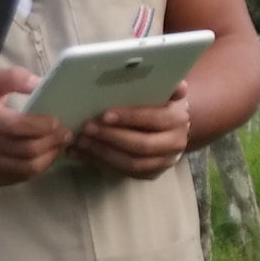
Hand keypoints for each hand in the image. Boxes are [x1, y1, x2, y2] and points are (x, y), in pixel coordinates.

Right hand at [0, 66, 68, 186]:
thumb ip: (11, 78)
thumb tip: (39, 82)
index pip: (19, 126)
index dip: (44, 126)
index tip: (57, 121)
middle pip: (27, 149)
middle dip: (53, 142)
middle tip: (66, 135)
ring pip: (25, 168)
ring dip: (48, 158)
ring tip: (58, 147)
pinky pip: (15, 178)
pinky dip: (33, 169)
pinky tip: (41, 158)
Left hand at [73, 84, 193, 178]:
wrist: (170, 127)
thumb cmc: (160, 103)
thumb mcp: (164, 91)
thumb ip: (167, 86)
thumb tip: (178, 86)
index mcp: (177, 119)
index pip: (154, 119)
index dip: (129, 118)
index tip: (104, 115)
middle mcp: (174, 144)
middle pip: (142, 145)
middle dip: (112, 137)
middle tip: (87, 128)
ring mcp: (162, 162)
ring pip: (132, 164)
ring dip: (103, 153)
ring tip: (81, 142)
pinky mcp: (149, 174)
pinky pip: (123, 172)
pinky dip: (100, 163)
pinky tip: (82, 153)